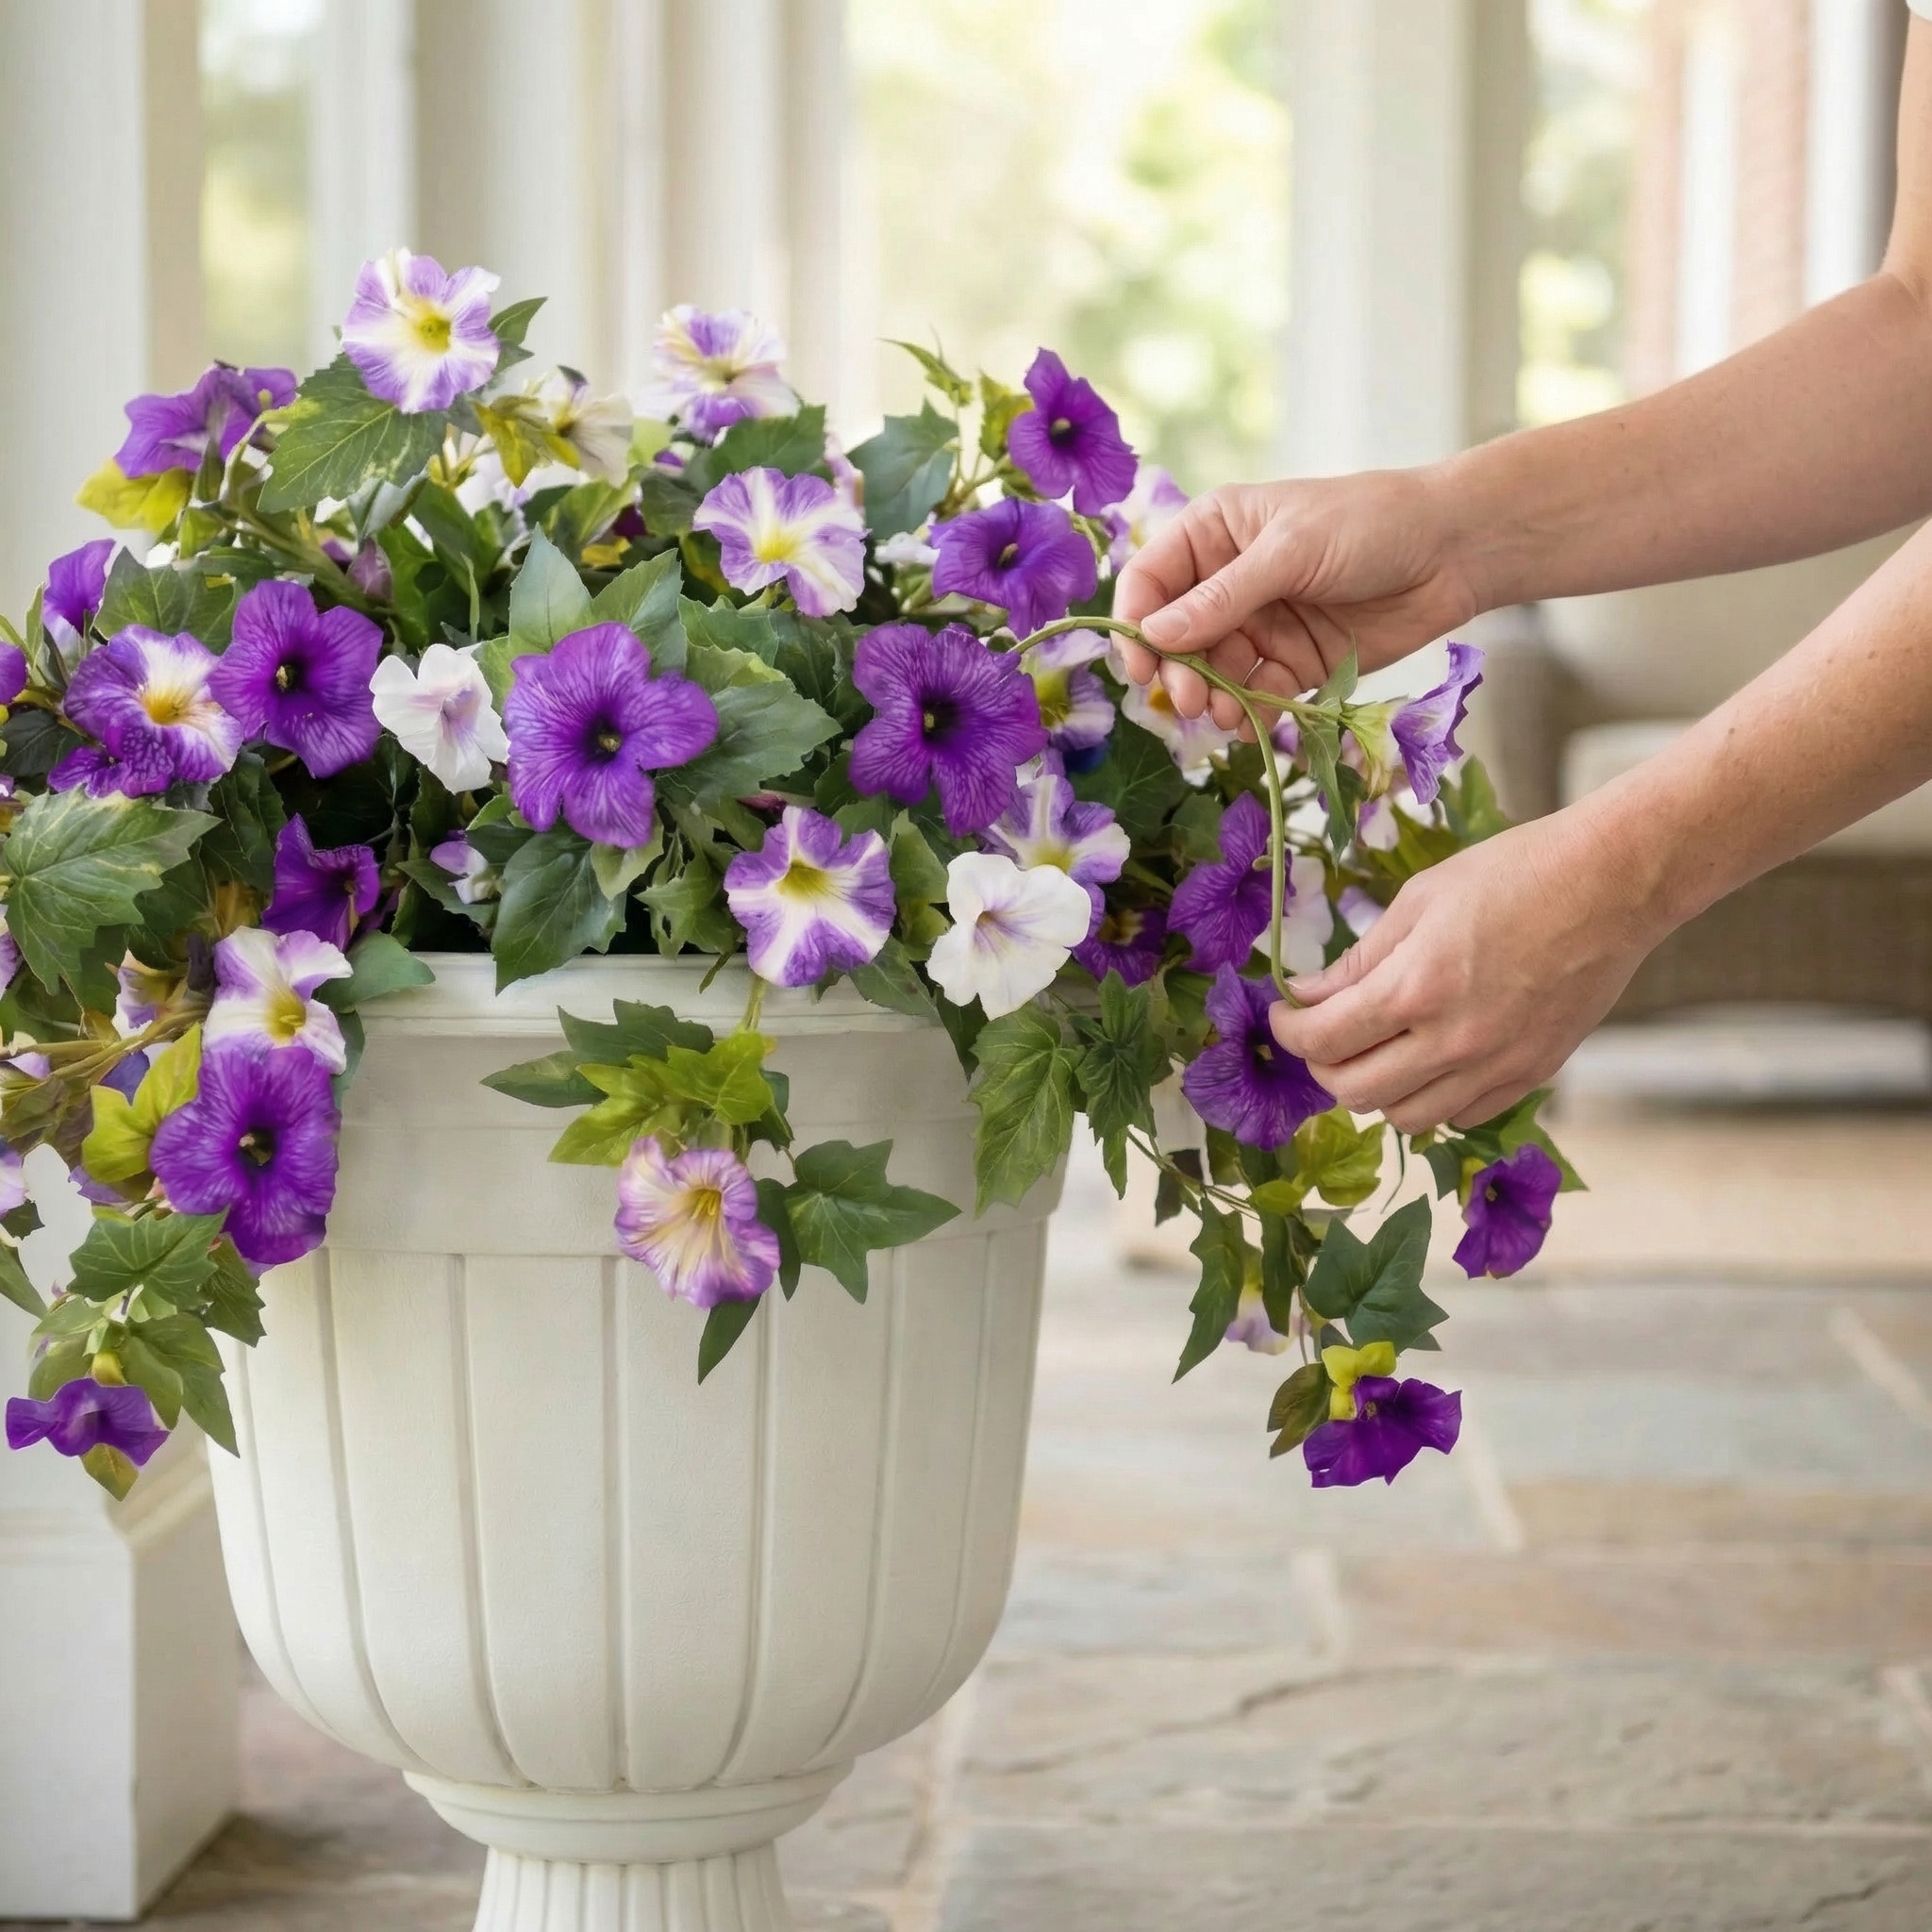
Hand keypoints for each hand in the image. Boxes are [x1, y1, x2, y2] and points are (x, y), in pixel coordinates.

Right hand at [1113, 469, 1482, 733]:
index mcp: (1215, 533)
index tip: (1142, 666)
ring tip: (1224, 716)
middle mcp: (1228, 580)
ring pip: (1212, 673)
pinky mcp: (1294, 663)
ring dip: (1210, 699)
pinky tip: (1252, 725)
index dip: (1137, 624)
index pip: (1150, 580)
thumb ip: (1222, 598)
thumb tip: (1154, 636)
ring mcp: (1260, 624)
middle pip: (1174, 638)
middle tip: (1188, 703)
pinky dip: (1248, 714)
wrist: (1453, 551)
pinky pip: (1255, 695)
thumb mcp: (1290, 552)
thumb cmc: (1370, 523)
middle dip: (1176, 673)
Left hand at [1268, 808, 1667, 1132]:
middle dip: (1323, 1065)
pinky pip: (1461, 1116)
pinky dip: (1431, 1099)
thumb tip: (1307, 995)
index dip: (1289, 1031)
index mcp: (1416, 988)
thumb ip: (1360, 959)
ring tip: (1375, 1051)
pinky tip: (1428, 1062)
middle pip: (1355, 1092)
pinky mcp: (1534, 1073)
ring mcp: (1498, 1065)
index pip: (1323, 1041)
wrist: (1613, 883)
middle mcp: (1454, 1041)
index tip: (1284, 1014)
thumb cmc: (1514, 873)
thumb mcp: (1420, 900)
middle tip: (1322, 1034)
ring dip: (1376, 1091)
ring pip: (1406, 1118)